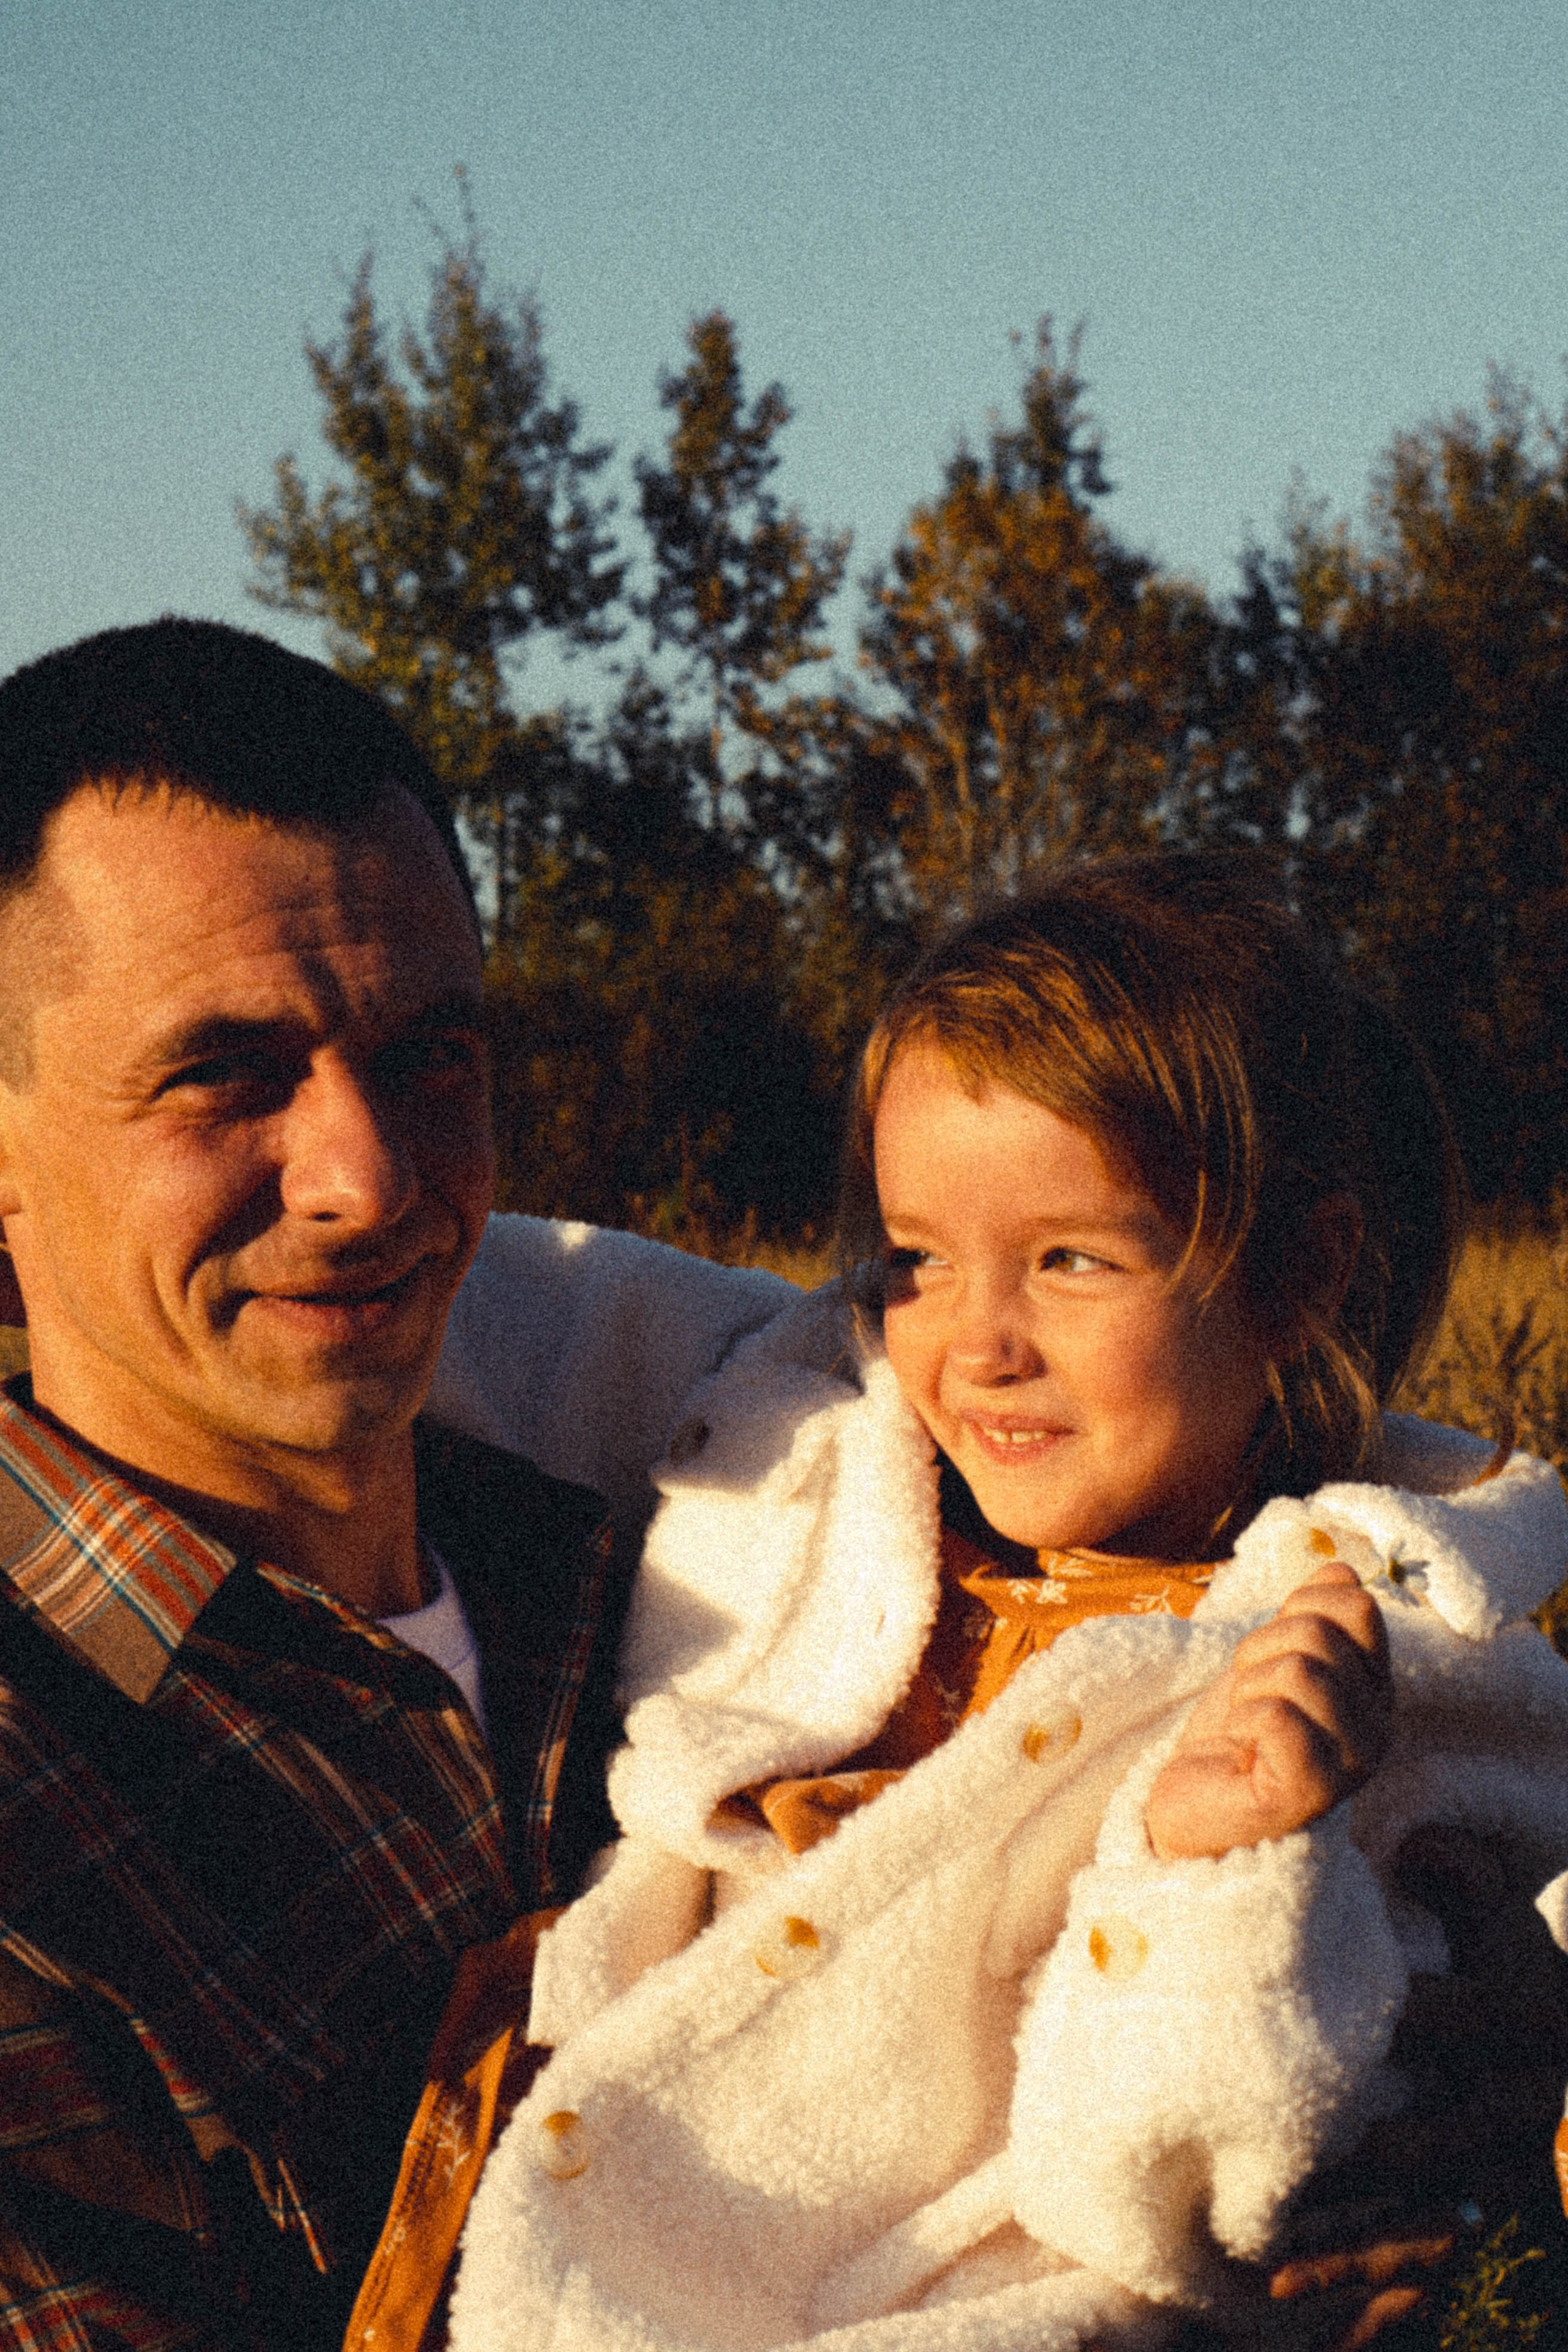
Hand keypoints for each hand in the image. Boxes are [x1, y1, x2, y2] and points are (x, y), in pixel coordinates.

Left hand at [1146, 1564, 1390, 1861]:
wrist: (1192, 1806)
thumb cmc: (1236, 1734)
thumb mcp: (1272, 1658)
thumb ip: (1308, 1616)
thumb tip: (1342, 1569)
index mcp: (1375, 1688)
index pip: (1358, 1606)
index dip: (1298, 1610)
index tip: (1272, 1652)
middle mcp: (1379, 1727)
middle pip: (1320, 1632)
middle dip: (1261, 1650)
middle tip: (1250, 1697)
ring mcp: (1352, 1764)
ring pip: (1299, 1670)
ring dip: (1249, 1689)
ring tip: (1247, 1728)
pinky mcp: (1314, 1793)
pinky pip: (1276, 1716)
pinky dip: (1243, 1722)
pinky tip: (1245, 1753)